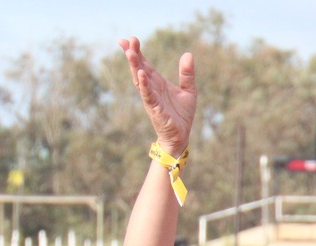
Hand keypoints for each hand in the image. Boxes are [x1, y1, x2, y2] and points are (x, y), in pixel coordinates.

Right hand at [119, 38, 195, 155]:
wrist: (181, 136)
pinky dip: (144, 85)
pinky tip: (141, 74)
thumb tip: (188, 54)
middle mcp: (151, 88)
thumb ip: (187, 74)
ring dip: (135, 66)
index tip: (130, 38)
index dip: (137, 52)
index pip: (145, 64)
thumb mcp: (188, 90)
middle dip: (133, 55)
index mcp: (158, 82)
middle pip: (139, 68)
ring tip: (130, 53)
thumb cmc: (181, 115)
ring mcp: (151, 98)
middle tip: (127, 40)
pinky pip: (148, 95)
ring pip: (140, 80)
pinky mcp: (155, 109)